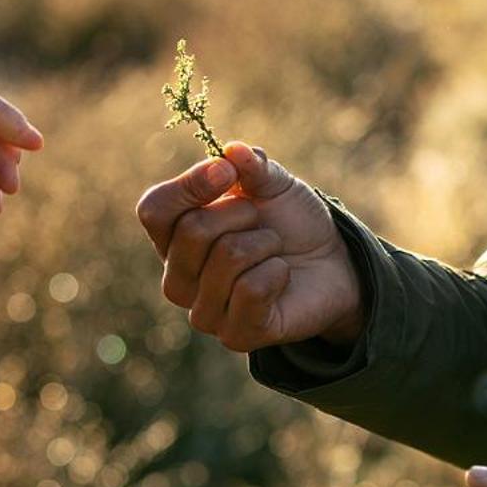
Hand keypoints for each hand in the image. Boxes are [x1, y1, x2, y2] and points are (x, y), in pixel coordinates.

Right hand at [134, 140, 362, 351]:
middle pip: (192, 231)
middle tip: (260, 221)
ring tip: (272, 250)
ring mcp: (205, 312)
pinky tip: (281, 276)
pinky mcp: (236, 335)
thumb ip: (252, 165)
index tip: (227, 171)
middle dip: (240, 213)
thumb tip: (232, 150)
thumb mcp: (273, 184)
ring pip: (228, 257)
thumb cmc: (289, 222)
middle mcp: (179, 278)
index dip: (188, 185)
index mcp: (174, 237)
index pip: (154, 209)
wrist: (332, 264)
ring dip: (265, 243)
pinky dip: (277, 272)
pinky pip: (251, 290)